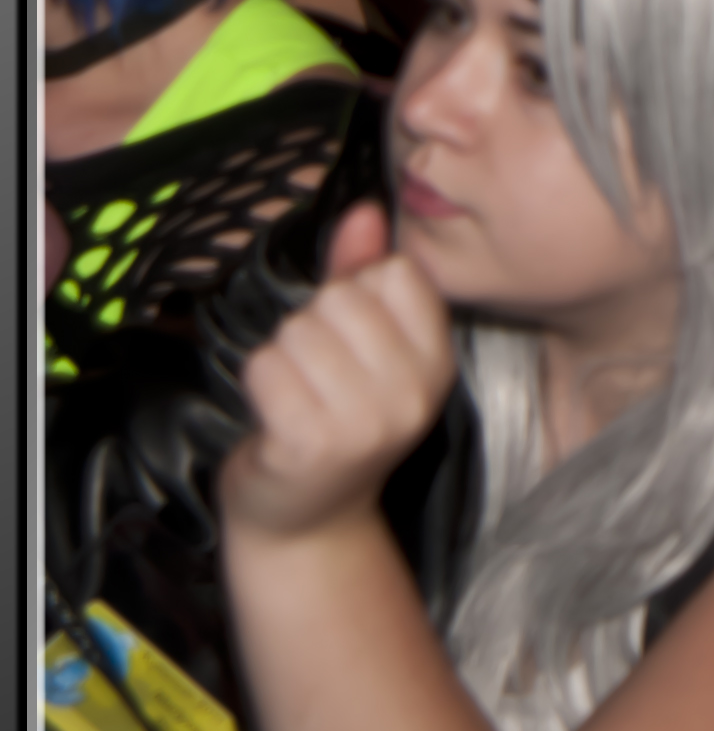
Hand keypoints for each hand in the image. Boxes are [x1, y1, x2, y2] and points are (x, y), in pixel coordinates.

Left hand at [219, 205, 457, 542]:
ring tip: (298, 398)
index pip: (394, 273)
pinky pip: (267, 366)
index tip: (354, 344)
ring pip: (298, 330)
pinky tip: (275, 418)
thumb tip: (363, 209)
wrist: (305, 521)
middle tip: (320, 378)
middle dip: (313, 327)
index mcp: (437, 361)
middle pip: (340, 298)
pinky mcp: (310, 442)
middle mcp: (413, 391)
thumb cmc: (334, 419)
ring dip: (282, 357)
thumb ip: (362, 273)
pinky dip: (259, 384)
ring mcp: (365, 421)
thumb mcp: (363, 346)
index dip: (359, 295)